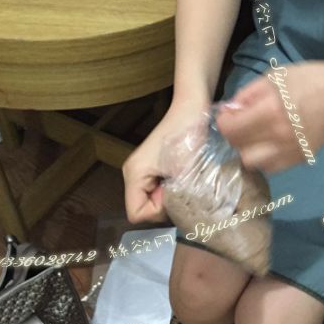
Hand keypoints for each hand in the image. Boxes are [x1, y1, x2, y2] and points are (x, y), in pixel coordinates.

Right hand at [122, 99, 207, 223]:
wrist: (192, 109)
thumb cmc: (187, 137)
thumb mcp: (184, 171)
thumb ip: (178, 197)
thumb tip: (180, 214)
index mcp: (134, 174)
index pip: (137, 214)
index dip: (158, 212)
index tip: (176, 196)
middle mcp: (132, 174)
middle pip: (143, 208)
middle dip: (165, 206)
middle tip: (183, 189)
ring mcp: (141, 170)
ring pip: (152, 200)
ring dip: (170, 197)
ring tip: (185, 182)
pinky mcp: (152, 167)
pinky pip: (157, 189)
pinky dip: (171, 189)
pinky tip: (183, 178)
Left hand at [216, 61, 323, 172]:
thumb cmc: (309, 80)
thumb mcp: (274, 77)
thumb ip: (247, 95)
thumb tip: (230, 110)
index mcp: (270, 112)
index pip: (230, 130)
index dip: (224, 122)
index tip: (230, 114)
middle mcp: (279, 136)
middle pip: (239, 149)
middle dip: (236, 136)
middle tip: (243, 123)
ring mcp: (291, 152)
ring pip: (253, 163)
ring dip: (250, 150)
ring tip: (258, 135)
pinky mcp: (300, 160)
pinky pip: (271, 168)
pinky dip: (265, 158)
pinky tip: (272, 143)